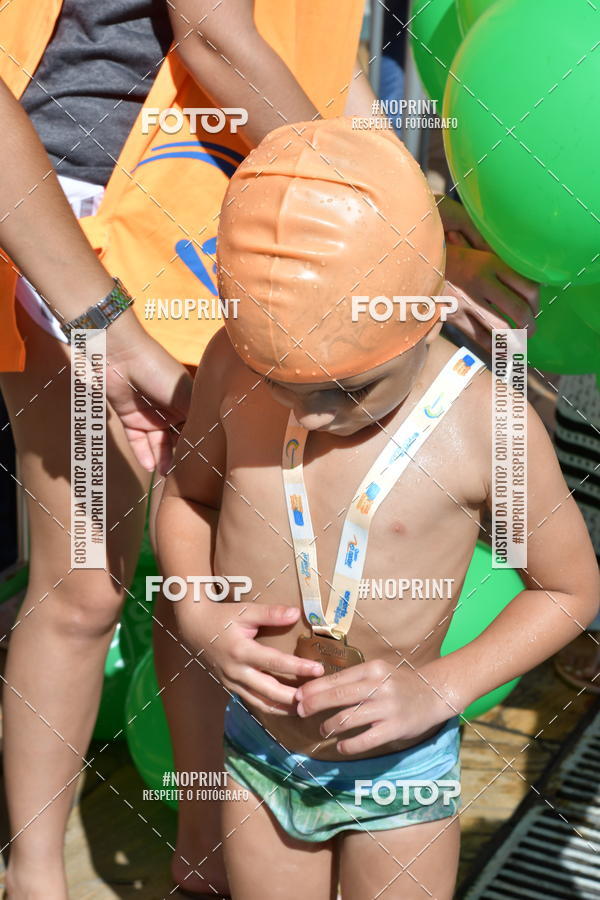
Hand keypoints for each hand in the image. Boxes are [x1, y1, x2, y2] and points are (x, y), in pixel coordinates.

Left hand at [105, 314, 192, 473]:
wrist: (118, 354)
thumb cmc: (157, 368)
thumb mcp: (184, 394)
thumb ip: (196, 419)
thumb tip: (208, 444)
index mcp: (189, 400)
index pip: (197, 429)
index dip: (200, 445)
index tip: (205, 465)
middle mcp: (171, 409)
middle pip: (178, 439)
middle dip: (181, 456)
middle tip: (186, 476)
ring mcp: (150, 414)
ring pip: (158, 443)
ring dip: (162, 459)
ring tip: (168, 475)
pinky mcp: (129, 418)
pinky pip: (138, 441)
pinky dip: (143, 454)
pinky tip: (151, 467)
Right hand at [179, 602, 323, 714]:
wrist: (194, 627)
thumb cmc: (222, 617)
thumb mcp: (246, 611)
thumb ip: (271, 614)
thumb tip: (296, 614)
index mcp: (241, 651)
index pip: (274, 662)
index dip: (297, 667)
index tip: (318, 669)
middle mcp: (236, 671)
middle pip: (269, 690)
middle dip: (293, 696)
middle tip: (315, 697)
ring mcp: (231, 682)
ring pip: (260, 702)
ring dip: (282, 708)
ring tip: (304, 708)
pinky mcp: (230, 687)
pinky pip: (251, 701)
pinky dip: (269, 707)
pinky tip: (284, 708)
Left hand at [295, 659, 453, 753]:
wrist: (435, 693)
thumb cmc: (400, 683)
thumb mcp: (378, 673)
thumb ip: (355, 679)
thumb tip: (320, 690)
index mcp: (372, 669)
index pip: (336, 678)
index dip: (313, 688)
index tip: (298, 696)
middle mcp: (378, 686)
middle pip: (337, 695)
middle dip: (313, 704)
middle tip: (299, 711)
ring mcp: (386, 707)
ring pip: (347, 718)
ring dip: (330, 725)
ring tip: (323, 729)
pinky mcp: (394, 728)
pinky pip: (364, 740)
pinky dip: (348, 745)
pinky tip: (341, 746)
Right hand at [437, 196, 538, 351]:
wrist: (412, 261)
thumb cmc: (444, 253)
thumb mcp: (470, 247)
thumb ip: (493, 261)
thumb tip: (518, 276)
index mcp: (489, 263)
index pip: (527, 286)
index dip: (537, 301)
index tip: (535, 306)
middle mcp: (481, 283)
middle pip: (518, 311)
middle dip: (530, 325)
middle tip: (532, 330)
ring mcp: (466, 303)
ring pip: (501, 329)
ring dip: (515, 340)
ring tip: (520, 344)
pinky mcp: (453, 317)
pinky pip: (479, 338)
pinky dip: (494, 348)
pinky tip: (501, 352)